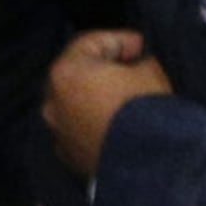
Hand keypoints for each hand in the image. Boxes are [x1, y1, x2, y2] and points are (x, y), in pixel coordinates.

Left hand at [45, 29, 172, 179]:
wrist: (151, 165)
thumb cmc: (148, 109)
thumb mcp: (153, 71)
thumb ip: (142, 58)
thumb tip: (140, 61)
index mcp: (65, 73)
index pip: (91, 42)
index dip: (121, 40)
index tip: (144, 47)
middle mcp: (51, 101)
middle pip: (78, 73)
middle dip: (106, 67)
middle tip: (136, 68)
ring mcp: (56, 131)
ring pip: (77, 103)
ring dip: (99, 96)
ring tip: (130, 98)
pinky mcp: (68, 156)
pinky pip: (80, 129)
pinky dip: (96, 122)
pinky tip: (121, 124)